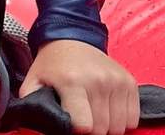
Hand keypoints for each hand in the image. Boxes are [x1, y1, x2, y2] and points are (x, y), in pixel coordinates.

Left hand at [21, 39, 137, 134]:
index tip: (71, 122)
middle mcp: (98, 81)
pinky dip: (122, 120)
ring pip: (119, 127)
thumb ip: (31, 101)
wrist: (73, 37)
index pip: (84, 125)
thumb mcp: (34, 79)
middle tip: (81, 117)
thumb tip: (38, 120)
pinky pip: (133, 118)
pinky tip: (108, 109)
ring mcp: (116, 81)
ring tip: (93, 113)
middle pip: (102, 128)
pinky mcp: (129, 82)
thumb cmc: (53, 63)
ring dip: (107, 126)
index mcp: (72, 82)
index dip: (76, 130)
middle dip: (91, 129)